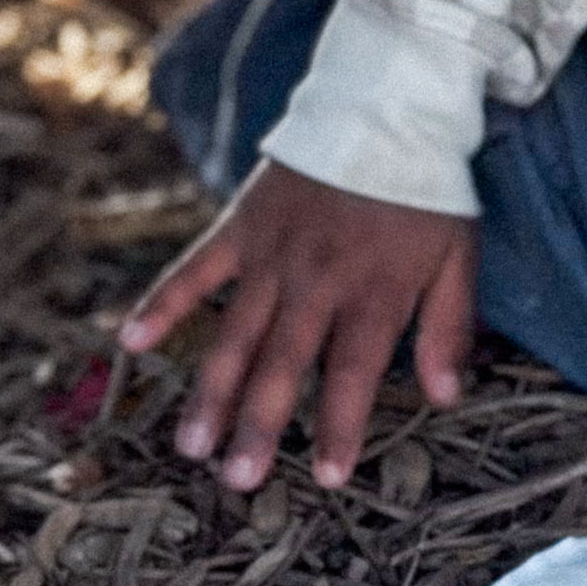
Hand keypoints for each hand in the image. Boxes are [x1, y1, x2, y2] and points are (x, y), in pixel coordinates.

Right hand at [121, 161, 475, 490]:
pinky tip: (128, 342)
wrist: (384, 104)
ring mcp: (271, 253)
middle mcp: (316, 280)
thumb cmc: (425, 190)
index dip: (342, 427)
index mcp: (373, 291)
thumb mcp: (458, 255)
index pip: (354, 373)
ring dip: (211, 391)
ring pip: (235, 332)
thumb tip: (447, 397)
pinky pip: (194, 269)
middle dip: (260, 426)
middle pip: (283, 364)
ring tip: (191, 445)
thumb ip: (448, 327)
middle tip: (238, 481)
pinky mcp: (240, 224)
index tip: (329, 478)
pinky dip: (162, 302)